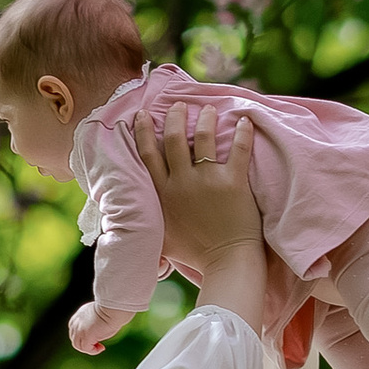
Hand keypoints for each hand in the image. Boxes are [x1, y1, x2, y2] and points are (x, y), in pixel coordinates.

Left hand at [69, 300, 109, 356]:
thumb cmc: (112, 310)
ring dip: (88, 348)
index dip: (82, 336)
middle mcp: (76, 322)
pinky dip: (93, 351)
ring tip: (100, 347)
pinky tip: (102, 348)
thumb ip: (94, 320)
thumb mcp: (99, 314)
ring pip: (77, 345)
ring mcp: (79, 330)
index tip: (94, 337)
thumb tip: (98, 330)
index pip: (74, 329)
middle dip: (84, 343)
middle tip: (98, 344)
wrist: (113, 309)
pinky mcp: (86, 336)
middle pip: (75, 338)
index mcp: (79, 315)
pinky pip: (85, 348)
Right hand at [136, 98, 265, 326]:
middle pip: (175, 139)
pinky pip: (239, 149)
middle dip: (176, 117)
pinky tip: (243, 121)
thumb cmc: (194, 255)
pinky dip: (242, 132)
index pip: (149, 154)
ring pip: (204, 138)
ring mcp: (209, 180)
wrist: (226, 262)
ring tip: (207, 109)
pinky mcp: (234, 182)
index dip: (145, 131)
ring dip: (205, 119)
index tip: (144, 115)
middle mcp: (182, 182)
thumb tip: (125, 224)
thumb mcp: (160, 239)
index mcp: (163, 194)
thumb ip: (145, 224)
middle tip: (180, 105)